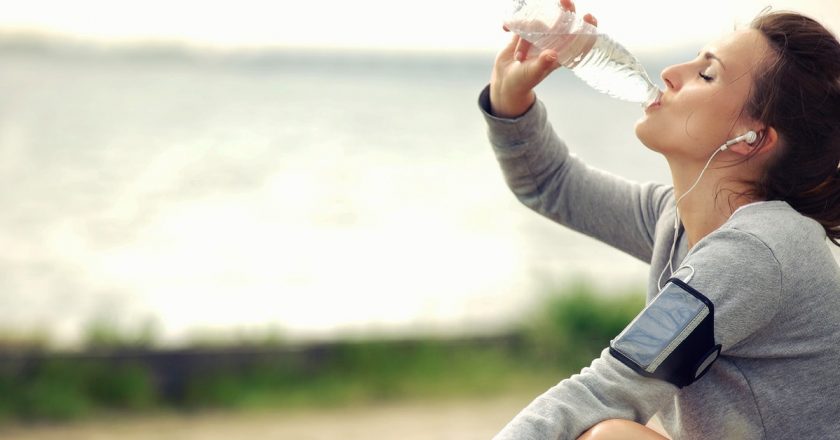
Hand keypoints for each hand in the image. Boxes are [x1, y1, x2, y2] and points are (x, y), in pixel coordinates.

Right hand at [489, 0, 596, 117]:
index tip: (589, 16)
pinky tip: (505, 28)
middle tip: (564, 0)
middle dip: (565, 9)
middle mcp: (552, 42)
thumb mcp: (532, 74)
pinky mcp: (524, 32)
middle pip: (564, 21)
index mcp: (561, 52)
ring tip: (518, 58)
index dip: (587, 27)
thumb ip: (542, 64)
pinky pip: (521, 22)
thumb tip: (552, 54)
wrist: (505, 81)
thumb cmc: (523, 81)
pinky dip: (513, 23)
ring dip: (525, 36)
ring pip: (537, 22)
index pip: (579, 38)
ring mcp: (538, 36)